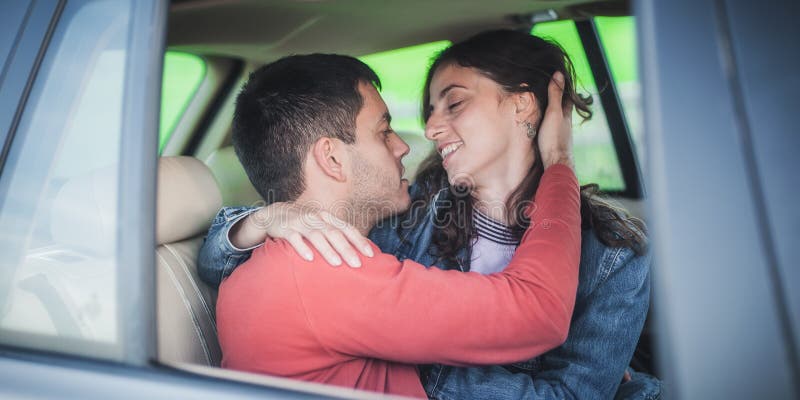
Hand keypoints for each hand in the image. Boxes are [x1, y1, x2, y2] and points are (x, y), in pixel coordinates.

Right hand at [254, 202, 373, 266]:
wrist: (273, 214)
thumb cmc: (303, 224)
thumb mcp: (320, 224)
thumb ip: (336, 234)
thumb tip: (358, 250)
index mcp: (326, 217)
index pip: (346, 228)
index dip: (359, 241)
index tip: (370, 255)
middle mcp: (315, 218)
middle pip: (334, 233)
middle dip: (346, 249)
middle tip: (357, 265)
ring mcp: (300, 222)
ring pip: (316, 236)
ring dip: (327, 250)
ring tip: (337, 263)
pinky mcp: (285, 229)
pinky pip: (294, 238)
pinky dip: (302, 248)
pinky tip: (310, 258)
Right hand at [537, 71, 573, 168]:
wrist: (555, 164)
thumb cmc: (554, 138)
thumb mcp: (553, 113)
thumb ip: (555, 95)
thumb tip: (559, 74)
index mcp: (566, 115)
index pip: (568, 97)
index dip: (565, 87)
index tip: (561, 78)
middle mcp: (566, 124)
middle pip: (564, 108)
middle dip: (559, 99)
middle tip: (551, 90)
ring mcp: (561, 135)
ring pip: (558, 119)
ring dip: (553, 112)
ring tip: (544, 106)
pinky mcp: (555, 143)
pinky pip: (552, 128)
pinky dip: (548, 123)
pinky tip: (543, 126)